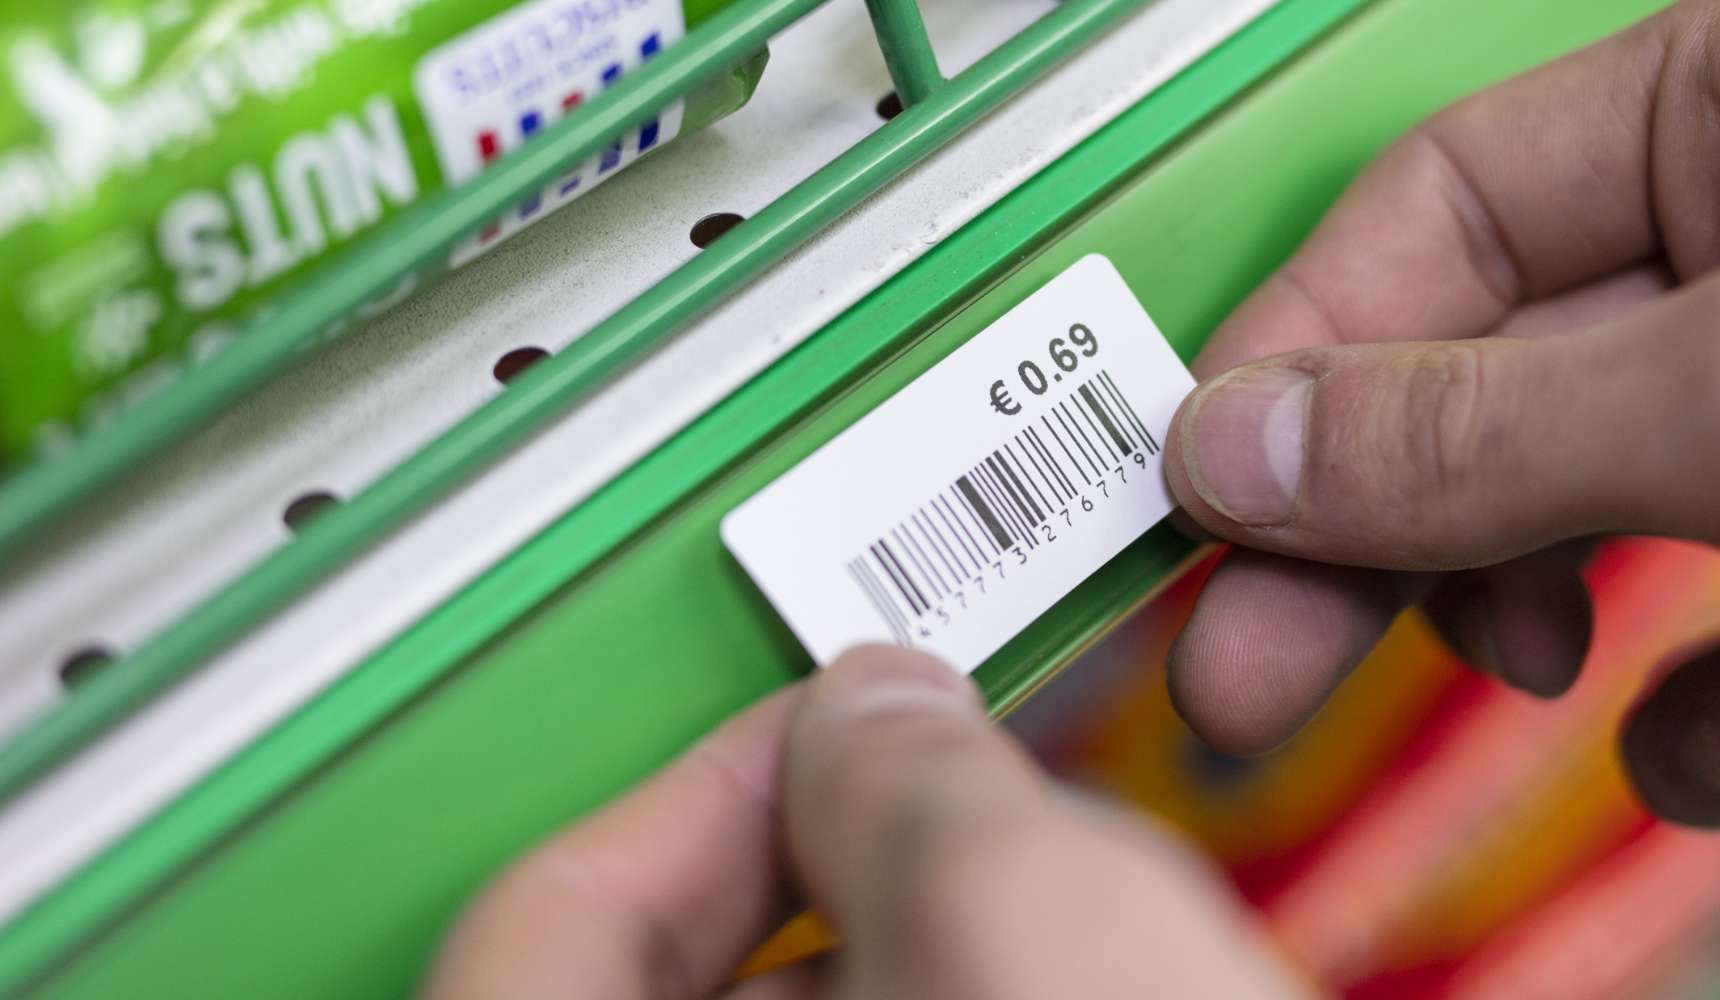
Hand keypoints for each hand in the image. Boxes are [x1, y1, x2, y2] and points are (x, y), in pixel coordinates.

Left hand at [425, 648, 1302, 999]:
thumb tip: (879, 701)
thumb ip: (904, 767)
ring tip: (1035, 873)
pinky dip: (962, 992)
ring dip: (906, 929)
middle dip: (827, 847)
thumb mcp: (1021, 910)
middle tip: (939, 775)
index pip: (548, 904)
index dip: (692, 769)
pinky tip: (1065, 969)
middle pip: (675, 961)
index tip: (813, 721)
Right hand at [1163, 0, 1719, 980]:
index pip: (1449, 202)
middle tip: (1252, 656)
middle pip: (1493, 363)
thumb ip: (1481, 419)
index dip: (1310, 357)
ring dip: (1508, 602)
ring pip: (1583, 499)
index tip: (1208, 498)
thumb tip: (1252, 439)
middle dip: (1369, 517)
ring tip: (1521, 673)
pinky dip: (1685, 711)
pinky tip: (1703, 748)